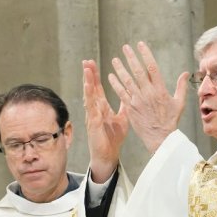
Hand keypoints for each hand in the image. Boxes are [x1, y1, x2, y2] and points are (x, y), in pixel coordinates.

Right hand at [83, 59, 128, 181]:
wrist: (108, 155)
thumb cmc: (113, 138)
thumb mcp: (122, 117)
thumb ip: (124, 105)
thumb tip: (130, 93)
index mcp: (102, 107)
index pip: (97, 88)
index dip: (95, 76)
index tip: (92, 63)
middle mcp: (95, 109)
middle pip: (91, 89)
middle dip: (88, 75)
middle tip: (86, 61)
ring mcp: (92, 116)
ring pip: (89, 96)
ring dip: (87, 82)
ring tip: (86, 69)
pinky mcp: (92, 123)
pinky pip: (90, 108)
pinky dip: (89, 97)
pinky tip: (87, 88)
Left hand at [106, 42, 187, 153]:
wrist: (160, 138)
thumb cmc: (170, 121)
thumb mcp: (179, 103)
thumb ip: (181, 86)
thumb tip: (186, 73)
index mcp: (160, 90)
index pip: (152, 67)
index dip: (146, 54)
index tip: (140, 45)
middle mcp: (148, 93)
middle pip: (138, 71)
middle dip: (131, 57)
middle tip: (125, 47)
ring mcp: (138, 100)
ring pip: (127, 80)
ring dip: (120, 69)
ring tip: (114, 59)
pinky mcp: (130, 108)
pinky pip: (121, 93)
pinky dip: (115, 84)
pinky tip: (110, 76)